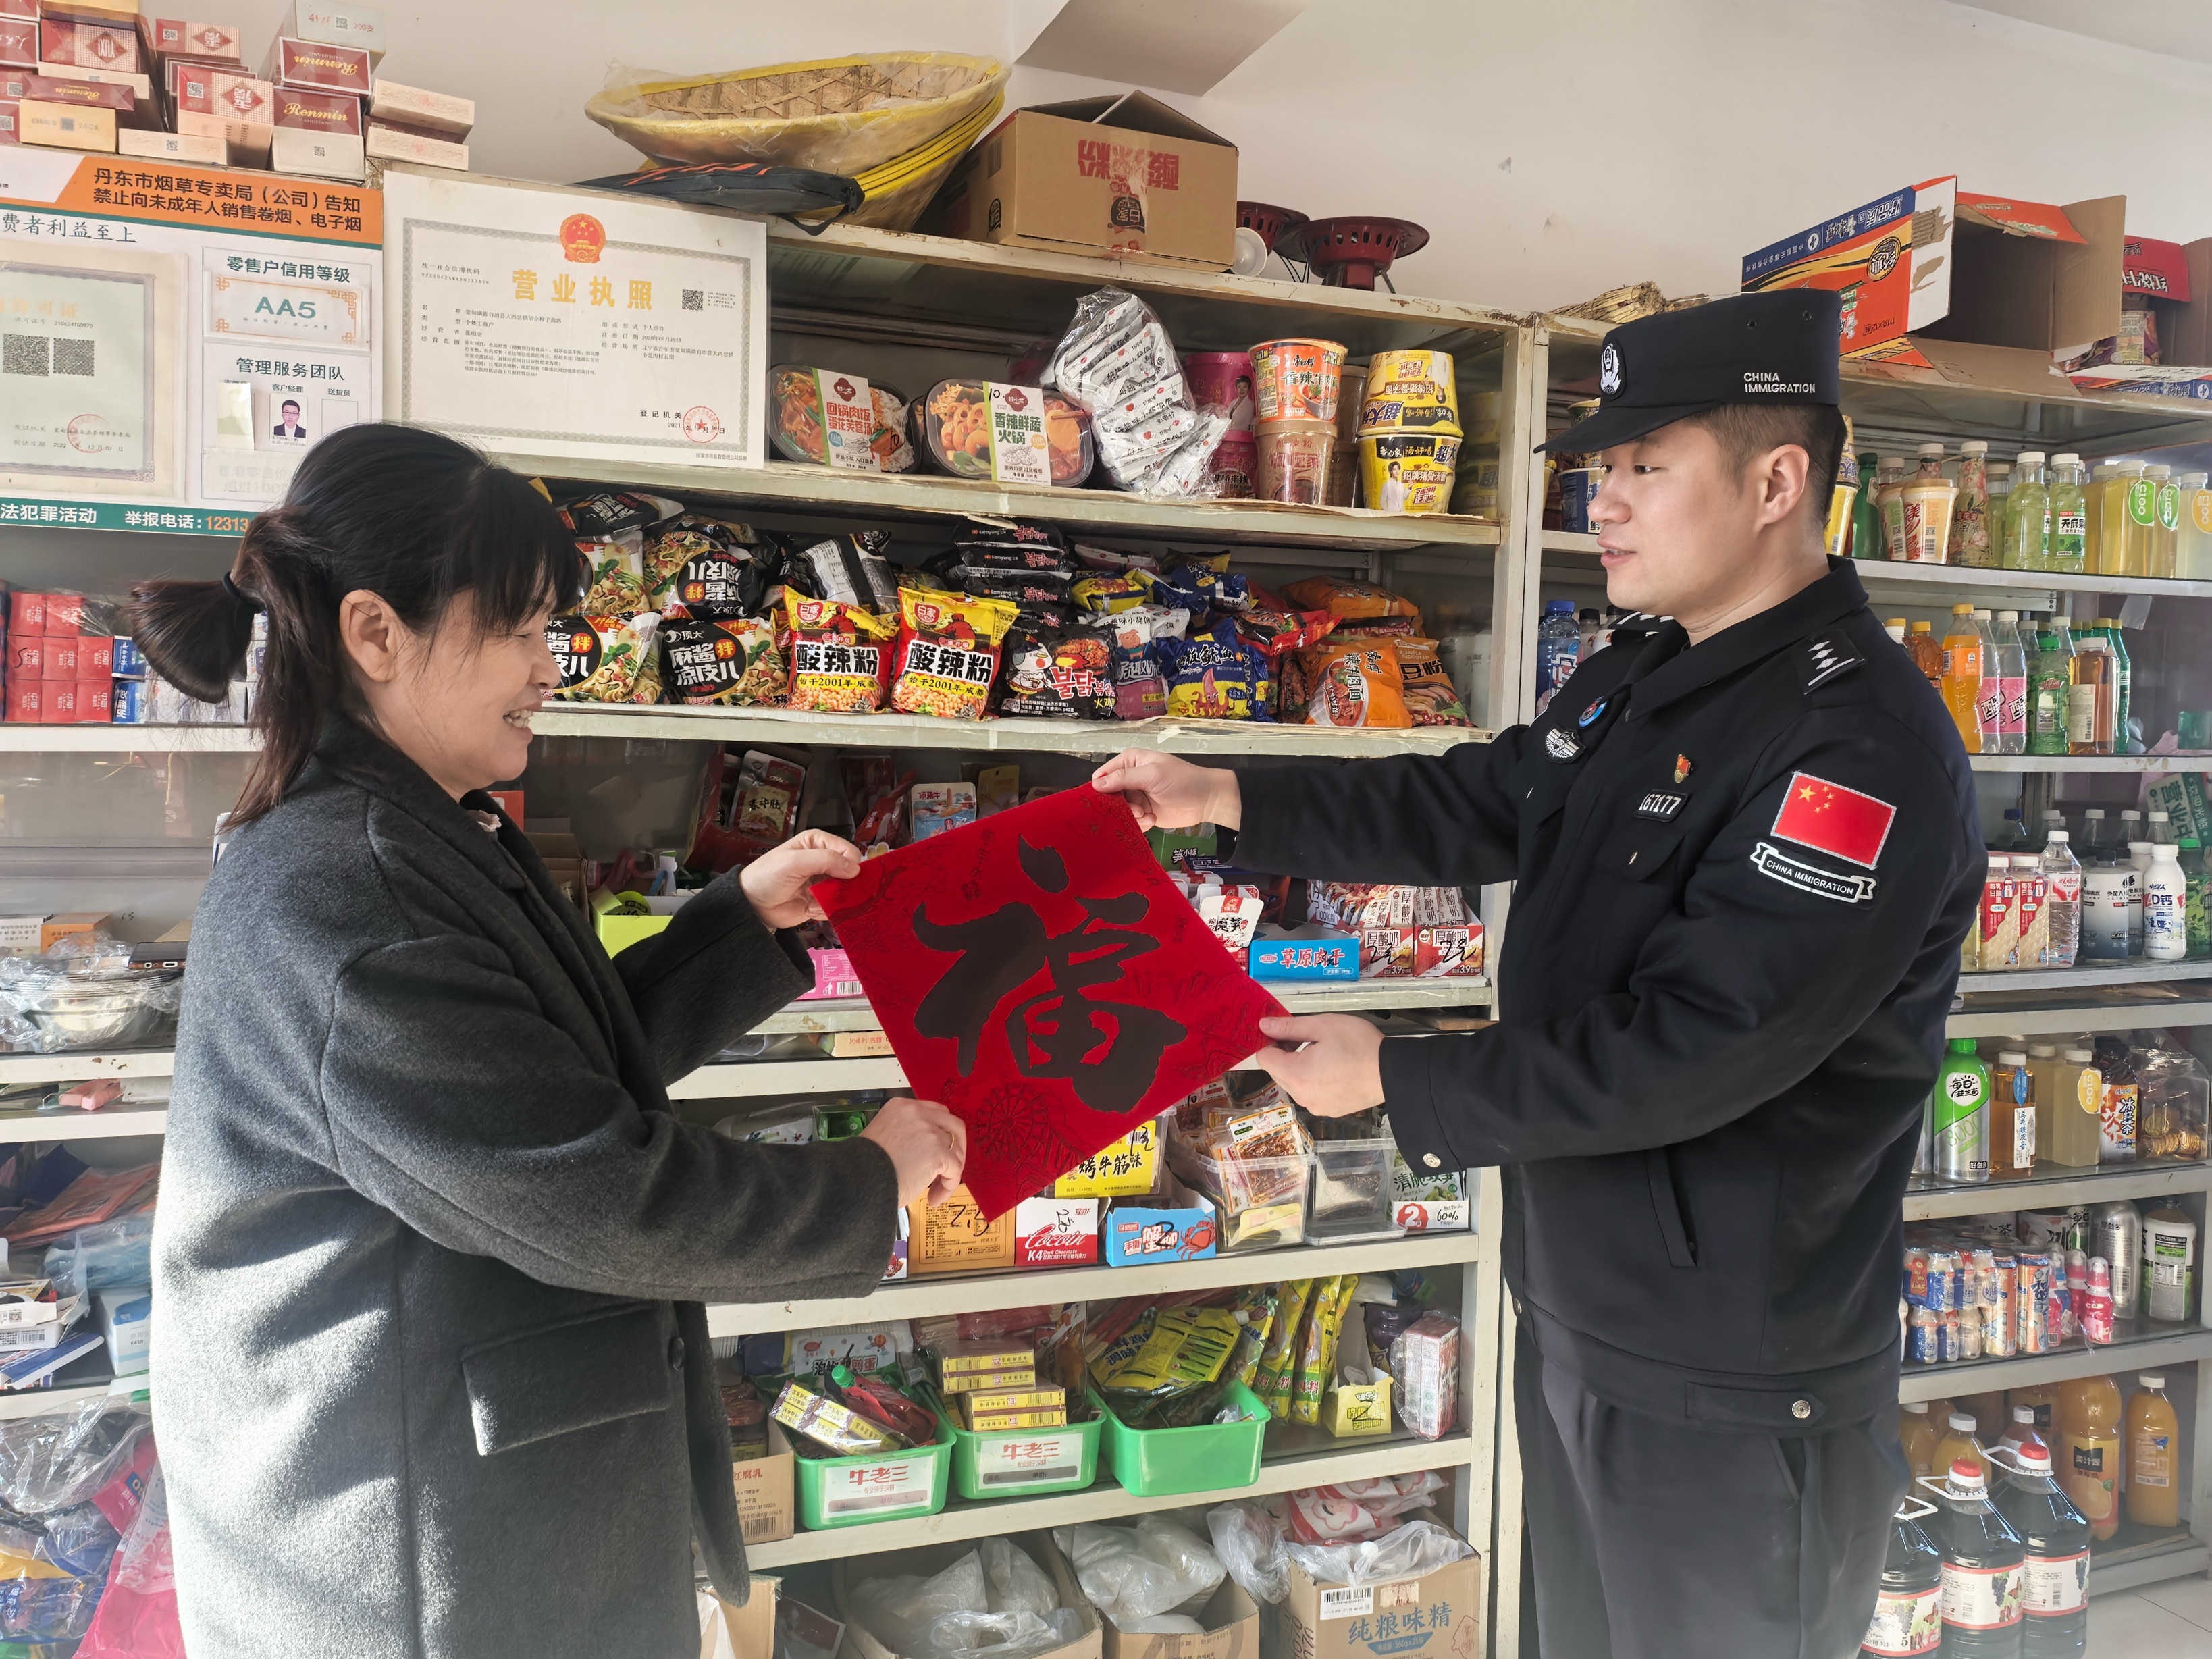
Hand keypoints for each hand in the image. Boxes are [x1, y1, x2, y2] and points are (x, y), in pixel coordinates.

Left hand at [740, 829, 862, 928]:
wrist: (751, 905)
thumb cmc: (767, 876)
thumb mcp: (795, 862)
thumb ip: (826, 860)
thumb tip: (855, 869)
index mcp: (817, 843)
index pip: (847, 850)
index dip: (850, 864)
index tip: (846, 878)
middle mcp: (823, 861)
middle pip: (850, 872)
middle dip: (845, 884)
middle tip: (833, 893)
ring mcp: (822, 882)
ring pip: (846, 891)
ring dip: (836, 899)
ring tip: (817, 902)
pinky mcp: (821, 901)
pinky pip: (836, 907)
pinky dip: (827, 910)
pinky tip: (810, 910)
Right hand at [860, 1097, 966, 1207]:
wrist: (857, 1180)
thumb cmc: (862, 1167)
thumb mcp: (882, 1138)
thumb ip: (904, 1135)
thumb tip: (922, 1151)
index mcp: (901, 1106)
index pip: (934, 1112)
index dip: (940, 1132)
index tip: (937, 1150)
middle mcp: (918, 1112)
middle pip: (952, 1124)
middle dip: (956, 1147)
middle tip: (948, 1168)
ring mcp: (930, 1131)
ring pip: (955, 1150)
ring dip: (950, 1170)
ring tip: (936, 1189)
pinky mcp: (938, 1152)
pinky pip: (955, 1170)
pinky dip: (948, 1186)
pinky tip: (933, 1198)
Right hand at [1090, 749, 1241, 831]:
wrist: (1206, 800)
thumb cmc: (1183, 780)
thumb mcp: (1153, 775)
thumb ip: (1124, 778)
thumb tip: (1096, 784)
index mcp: (1129, 763)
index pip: (1103, 776)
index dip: (1100, 790)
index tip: (1104, 802)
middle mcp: (1130, 779)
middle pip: (1108, 797)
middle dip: (1118, 807)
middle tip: (1134, 810)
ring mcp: (1136, 797)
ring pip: (1119, 812)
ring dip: (1131, 816)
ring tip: (1146, 814)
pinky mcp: (1143, 813)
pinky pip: (1131, 822)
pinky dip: (1140, 823)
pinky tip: (1152, 819)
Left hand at [1250, 1014, 1385, 1116]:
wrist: (1392, 1072)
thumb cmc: (1358, 1044)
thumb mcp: (1322, 1026)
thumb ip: (1289, 1027)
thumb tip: (1263, 1026)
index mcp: (1295, 1074)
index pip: (1264, 1057)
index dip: (1271, 1041)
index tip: (1287, 1031)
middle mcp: (1301, 1096)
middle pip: (1278, 1072)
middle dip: (1286, 1054)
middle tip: (1309, 1039)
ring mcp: (1316, 1106)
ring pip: (1295, 1083)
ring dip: (1301, 1068)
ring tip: (1326, 1054)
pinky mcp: (1330, 1111)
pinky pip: (1311, 1093)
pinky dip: (1315, 1081)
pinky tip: (1334, 1069)